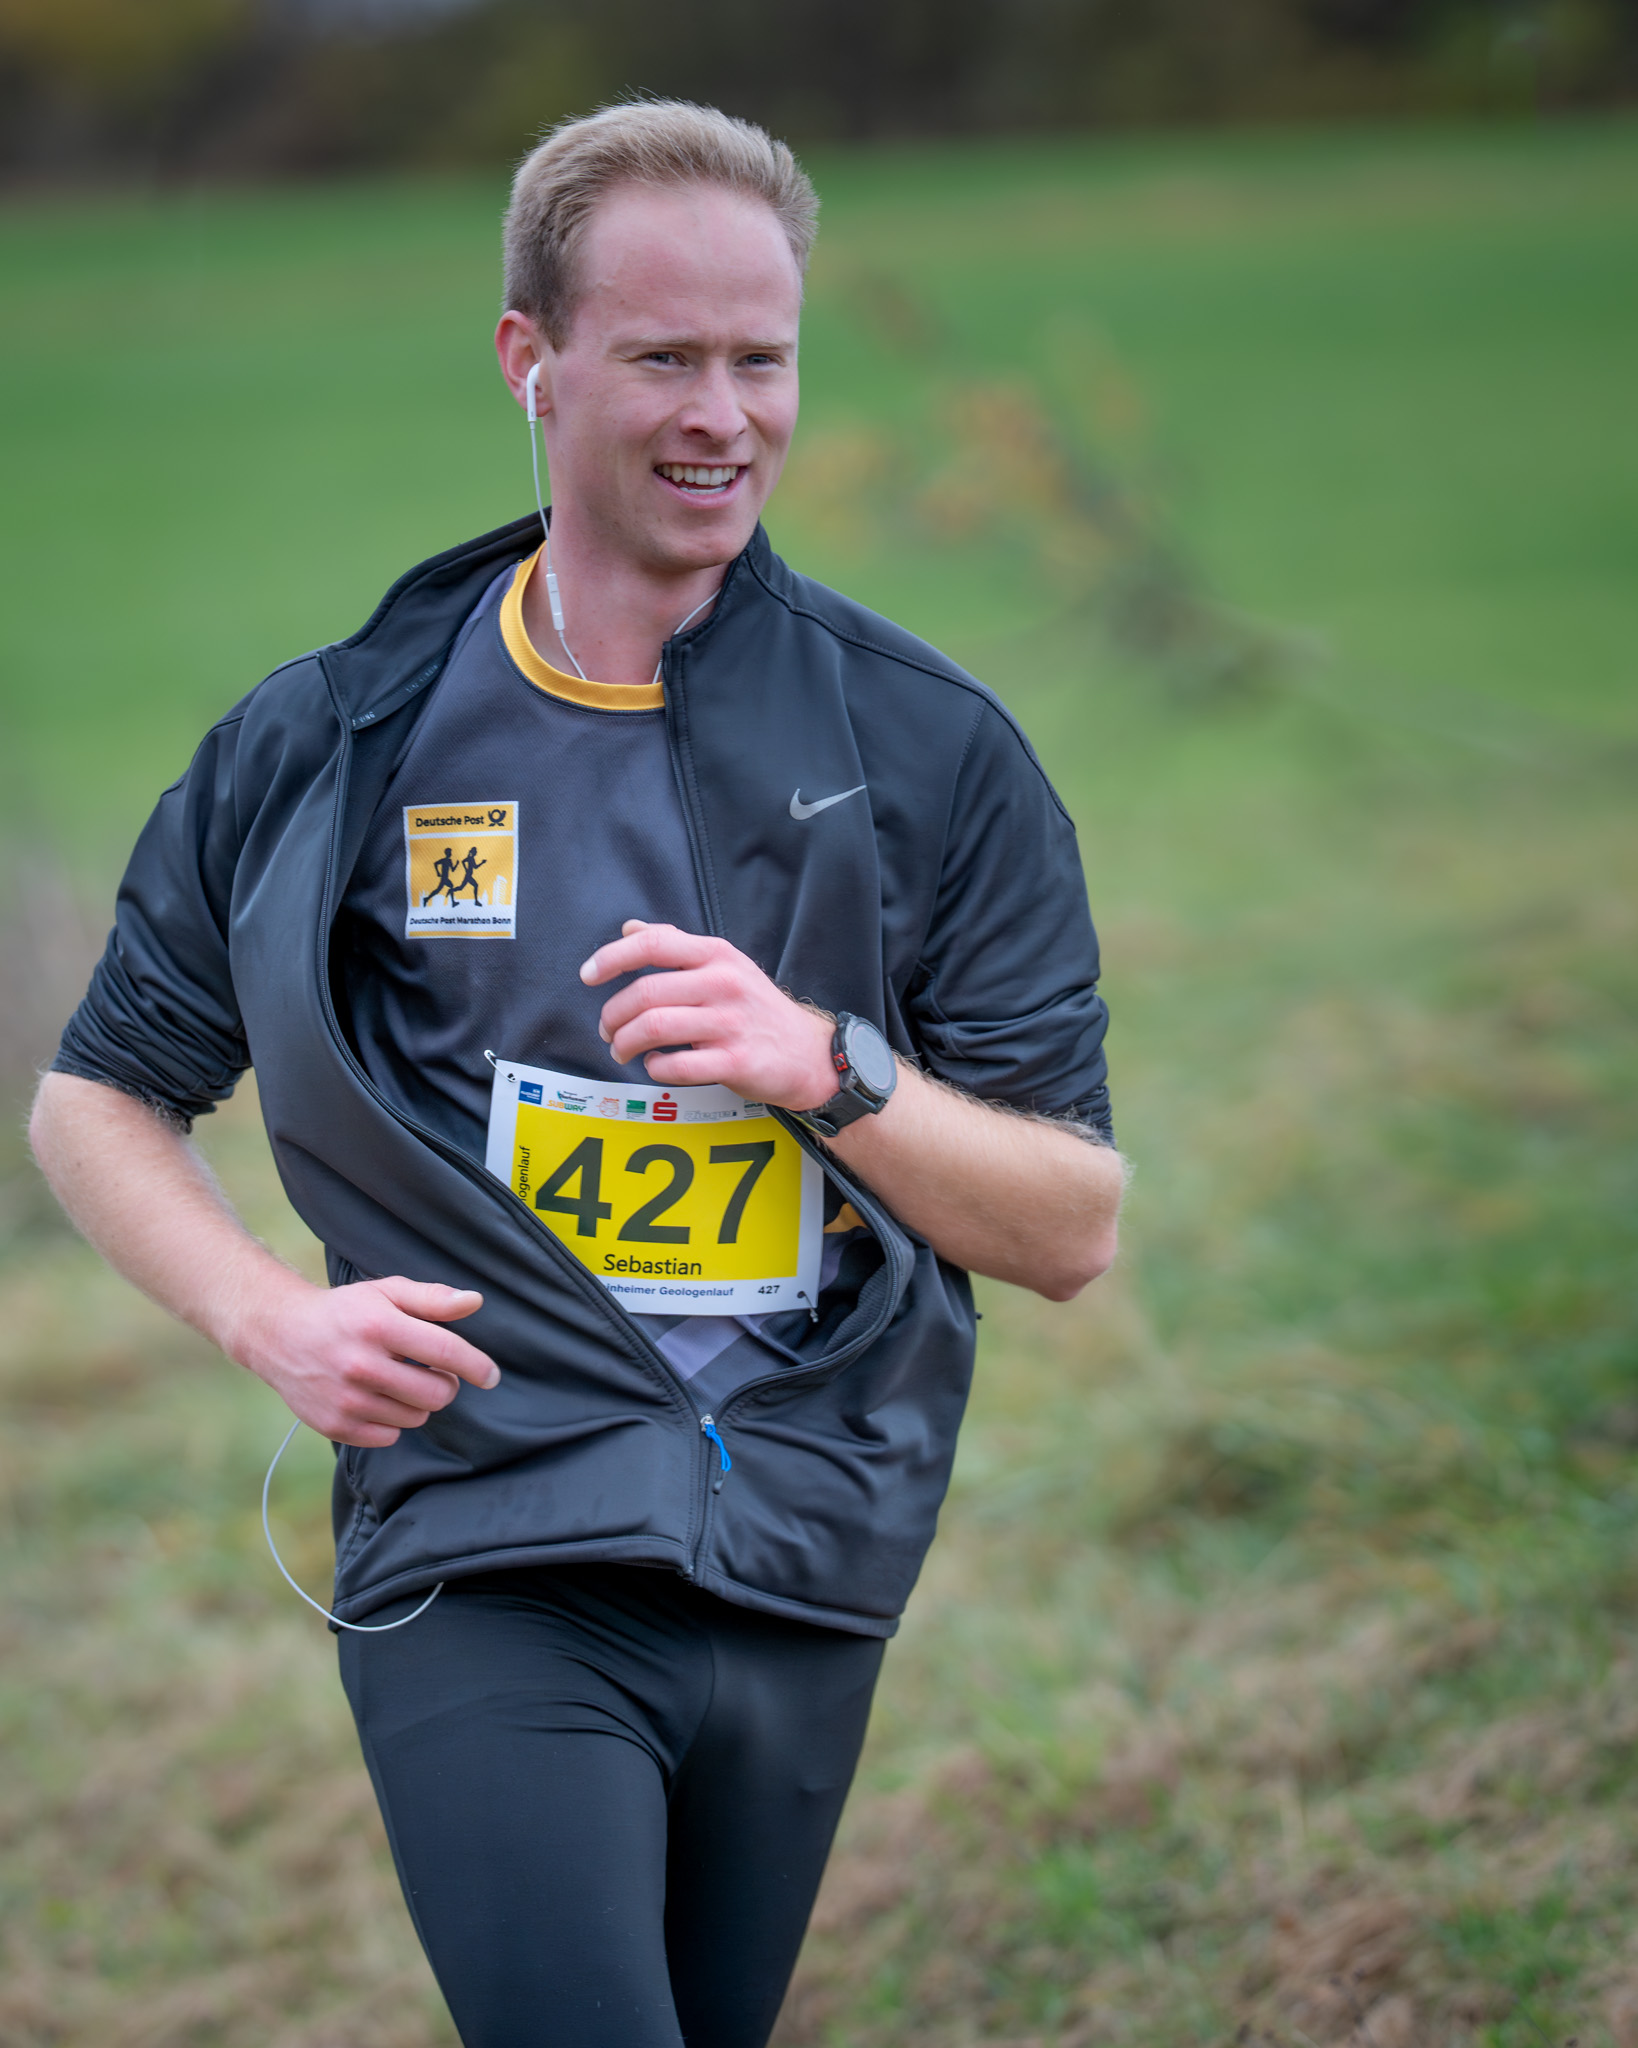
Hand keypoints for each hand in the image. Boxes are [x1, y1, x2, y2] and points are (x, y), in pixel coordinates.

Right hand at [232, 1273, 500, 1448]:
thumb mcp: (387, 1292)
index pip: (445, 1352)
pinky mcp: (335, 1425)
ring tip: (399, 1381)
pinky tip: (377, 1399)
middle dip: (446, 1385)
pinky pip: (389, 1436)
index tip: (491, 1376)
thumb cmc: (345, 1311)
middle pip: (437, 1394)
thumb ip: (433, 1298)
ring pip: (416, 1417)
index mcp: (379, 1326)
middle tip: (433, 1373)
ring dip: (418, 1403)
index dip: (477, 1366)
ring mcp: (346, 1399)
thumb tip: (475, 1301)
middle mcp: (361, 1364)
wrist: (281, 1334)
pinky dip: (392, 1421)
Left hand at [581, 920, 836, 1109]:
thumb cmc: (756, 1008)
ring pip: (654, 1029)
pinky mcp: (735, 1061)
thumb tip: (629, 928)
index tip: (588, 975)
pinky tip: (655, 1065)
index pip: (653, 944)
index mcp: (716, 955)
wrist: (808, 1052)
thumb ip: (676, 945)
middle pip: (645, 993)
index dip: (612, 958)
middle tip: (607, 1030)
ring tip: (621, 1050)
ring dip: (625, 1043)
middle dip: (613, 1015)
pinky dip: (655, 1067)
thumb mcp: (724, 964)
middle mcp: (723, 984)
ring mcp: (730, 1023)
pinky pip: (677, 1065)